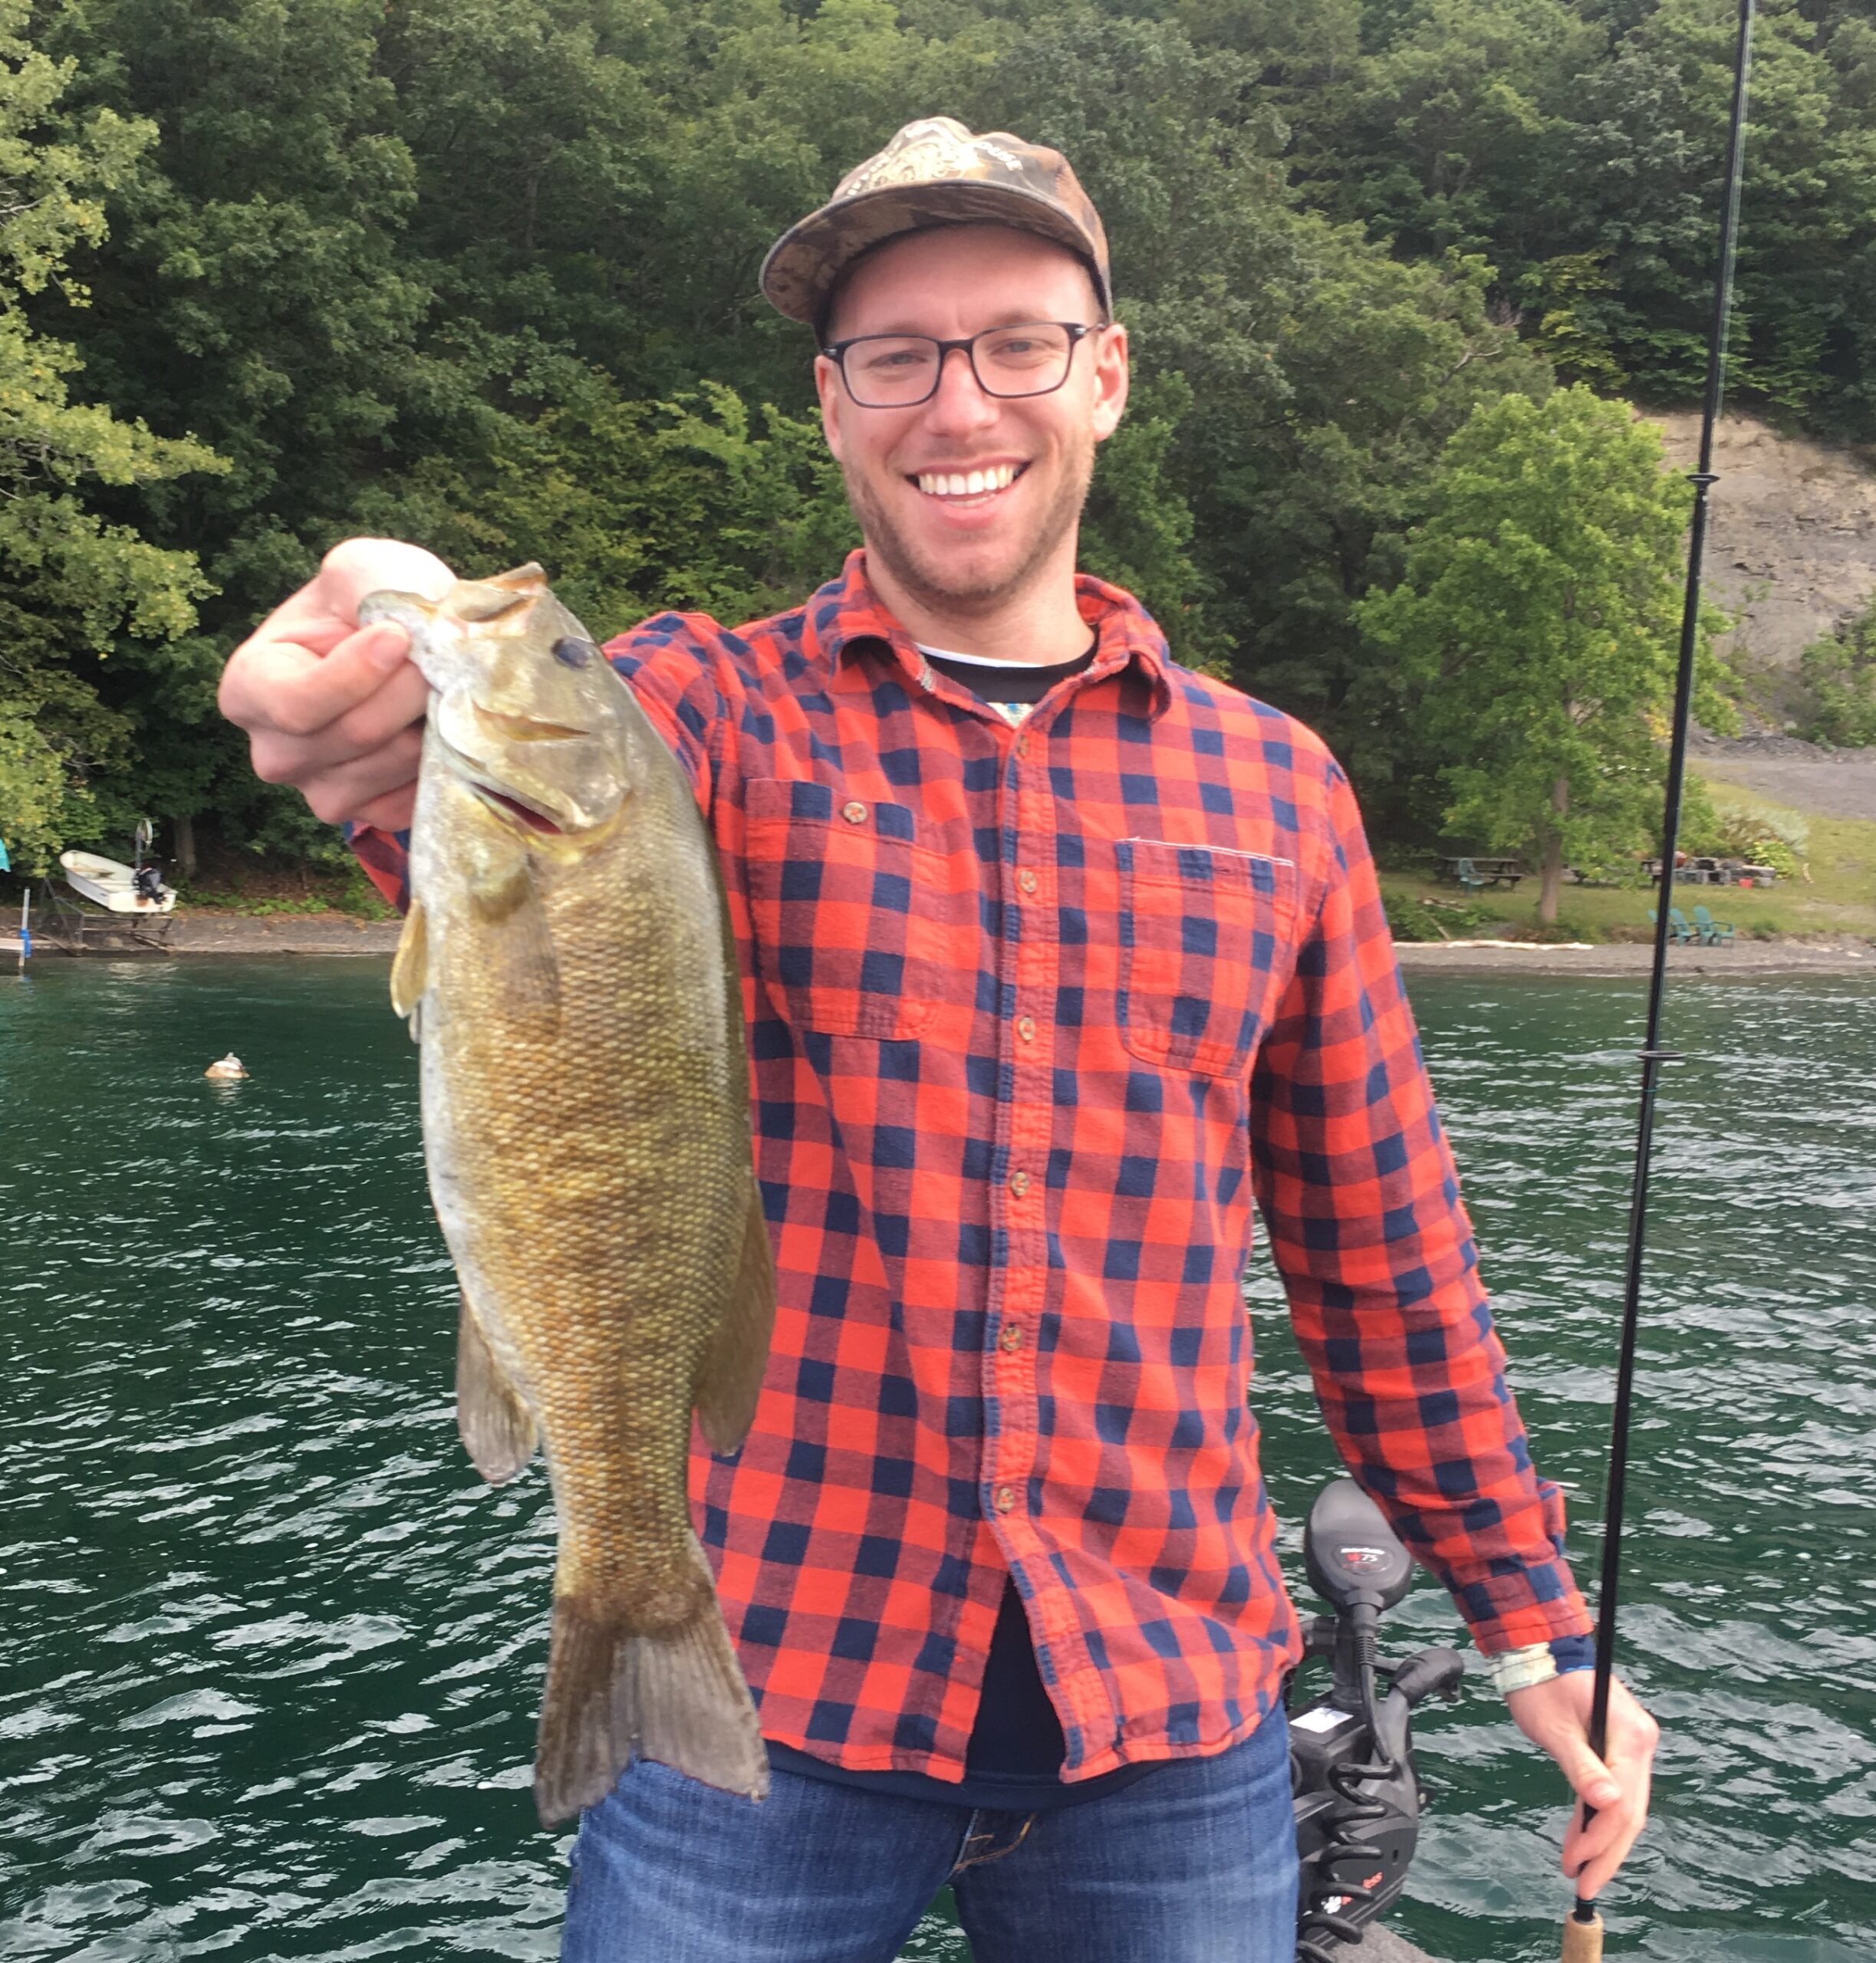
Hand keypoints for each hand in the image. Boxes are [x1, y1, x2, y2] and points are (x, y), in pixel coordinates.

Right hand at [219, 537, 454, 831]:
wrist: (415, 646)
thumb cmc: (374, 605)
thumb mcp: (361, 570)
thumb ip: (367, 589)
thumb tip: (403, 642)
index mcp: (249, 689)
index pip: (297, 705)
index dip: (357, 674)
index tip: (398, 636)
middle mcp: (275, 753)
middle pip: (355, 735)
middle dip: (410, 690)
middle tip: (436, 658)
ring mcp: (321, 793)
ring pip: (392, 764)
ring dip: (432, 722)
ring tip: (438, 688)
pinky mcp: (371, 816)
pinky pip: (413, 799)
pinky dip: (439, 761)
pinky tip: (438, 728)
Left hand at [1507, 1668, 1659, 1901]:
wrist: (1537, 1647)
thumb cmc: (1540, 1682)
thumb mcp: (1554, 1728)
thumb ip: (1581, 1766)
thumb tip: (1608, 1806)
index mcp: (1630, 1734)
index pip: (1623, 1802)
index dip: (1601, 1841)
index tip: (1577, 1866)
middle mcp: (1640, 1740)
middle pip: (1632, 1811)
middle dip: (1607, 1852)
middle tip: (1583, 1885)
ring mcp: (1634, 1744)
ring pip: (1627, 1806)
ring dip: (1603, 1840)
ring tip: (1579, 1870)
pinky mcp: (1621, 1746)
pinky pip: (1617, 1791)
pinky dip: (1600, 1818)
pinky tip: (1583, 1840)